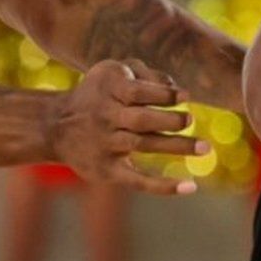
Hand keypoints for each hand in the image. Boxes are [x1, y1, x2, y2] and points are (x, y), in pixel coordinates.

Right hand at [47, 60, 204, 193]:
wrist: (56, 126)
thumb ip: (145, 73)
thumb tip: (176, 87)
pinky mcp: (107, 170)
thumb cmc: (97, 94)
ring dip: (176, 146)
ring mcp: (106, 145)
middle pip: (141, 120)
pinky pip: (137, 180)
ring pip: (143, 145)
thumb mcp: (113, 72)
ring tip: (204, 147)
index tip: (186, 97)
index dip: (165, 95)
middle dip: (170, 121)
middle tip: (190, 120)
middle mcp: (105, 117)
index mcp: (108, 90)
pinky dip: (163, 186)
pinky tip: (189, 187)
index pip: (139, 92)